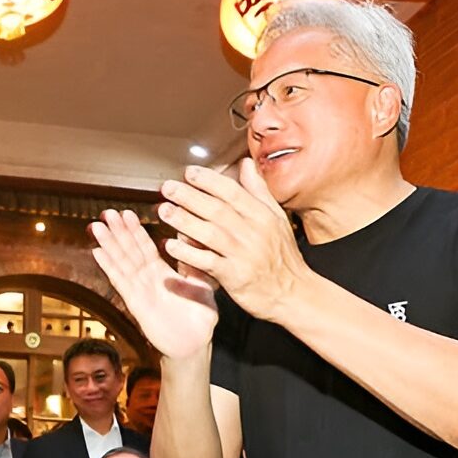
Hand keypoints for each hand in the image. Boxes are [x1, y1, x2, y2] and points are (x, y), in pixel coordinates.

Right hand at [90, 208, 218, 358]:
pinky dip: (109, 267)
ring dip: (108, 244)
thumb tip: (192, 238)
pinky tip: (97, 252)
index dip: (135, 231)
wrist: (196, 344)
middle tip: (106, 213)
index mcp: (163, 274)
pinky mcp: (136, 303)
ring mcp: (140, 291)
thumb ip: (195, 261)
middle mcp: (148, 280)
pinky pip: (121, 282)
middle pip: (129, 251)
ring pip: (121, 263)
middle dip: (117, 232)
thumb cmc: (201, 317)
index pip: (145, 247)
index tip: (126, 213)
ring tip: (97, 226)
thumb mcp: (203, 283)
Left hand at [156, 161, 312, 323]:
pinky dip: (188, 253)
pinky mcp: (234, 276)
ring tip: (164, 211)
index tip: (189, 173)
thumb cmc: (283, 256)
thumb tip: (245, 163)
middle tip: (167, 188)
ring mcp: (243, 254)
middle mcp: (252, 232)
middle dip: (189, 196)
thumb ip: (259, 191)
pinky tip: (171, 245)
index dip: (209, 181)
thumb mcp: (277, 219)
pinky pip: (207, 262)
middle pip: (217, 209)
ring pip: (210, 233)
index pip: (232, 192)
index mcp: (262, 215)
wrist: (293, 293)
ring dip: (184, 221)